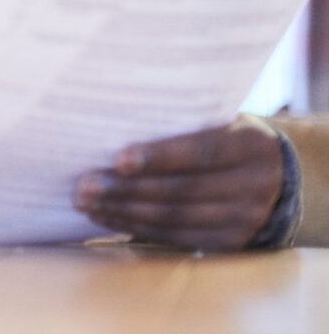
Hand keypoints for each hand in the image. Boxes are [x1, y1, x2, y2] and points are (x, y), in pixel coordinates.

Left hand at [73, 115, 283, 250]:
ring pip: (174, 218)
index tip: (118, 158)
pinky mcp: (229, 243)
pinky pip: (175, 238)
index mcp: (250, 145)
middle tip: (84, 184)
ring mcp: (244, 220)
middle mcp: (253, 185)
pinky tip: (106, 216)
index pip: (201, 152)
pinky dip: (136, 227)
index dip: (159, 156)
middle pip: (181, 190)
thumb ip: (181, 120)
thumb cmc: (228, 135)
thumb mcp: (219, 119)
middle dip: (127, 189)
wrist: (278, 174)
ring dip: (124, 211)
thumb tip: (114, 120)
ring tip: (85, 202)